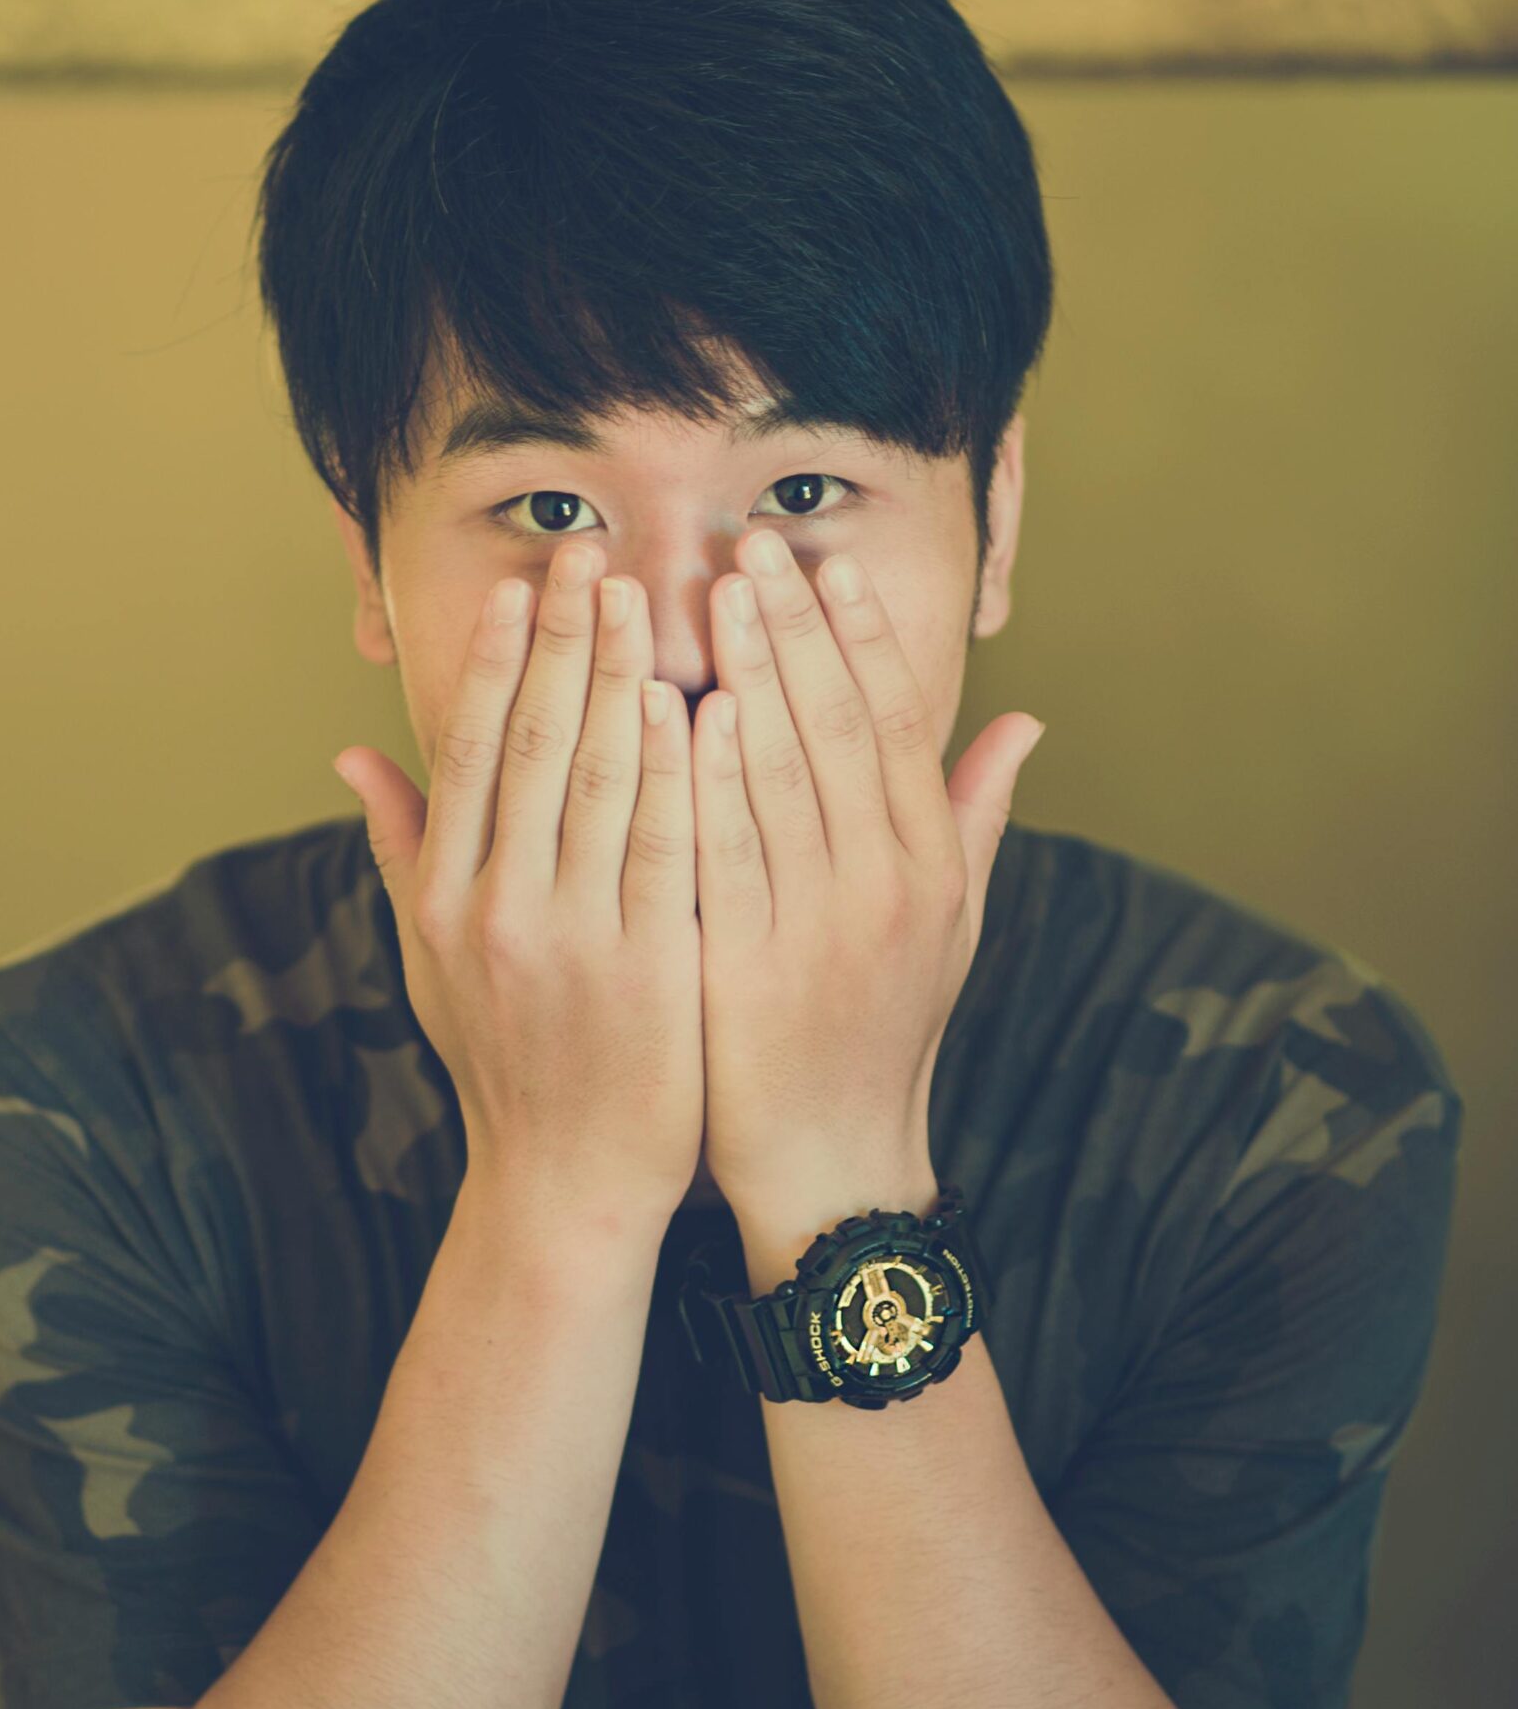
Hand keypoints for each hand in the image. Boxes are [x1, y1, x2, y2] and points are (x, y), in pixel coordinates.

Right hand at [334, 537, 703, 1230]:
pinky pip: (664, 847)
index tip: (528, 587)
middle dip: (564, 642)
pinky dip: (677, 770)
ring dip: (622, 679)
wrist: (562, 1183)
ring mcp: (570, 939)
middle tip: (594, 557)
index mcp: (443, 899)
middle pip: (535, 747)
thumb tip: (351, 756)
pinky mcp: (646, 967)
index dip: (502, 663)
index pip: (473, 753)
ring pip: (600, 781)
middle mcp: (495, 909)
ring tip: (646, 599)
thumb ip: (400, 850)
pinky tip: (693, 702)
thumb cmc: (502, 1062)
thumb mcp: (428, 961)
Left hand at [693, 531, 1044, 1227]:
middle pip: (839, 728)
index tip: (828, 562)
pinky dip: (707, 779)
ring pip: (784, 776)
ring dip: (749, 675)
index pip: (897, 724)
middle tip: (753, 544)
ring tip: (715, 595)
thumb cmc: (881, 1036)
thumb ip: (976, 817)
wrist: (834, 1165)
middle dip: (797, 627)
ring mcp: (821, 927)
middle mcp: (887, 886)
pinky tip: (682, 712)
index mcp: (932, 866)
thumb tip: (1026, 717)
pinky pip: (728, 856)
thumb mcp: (951, 927)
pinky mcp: (752, 969)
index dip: (862, 637)